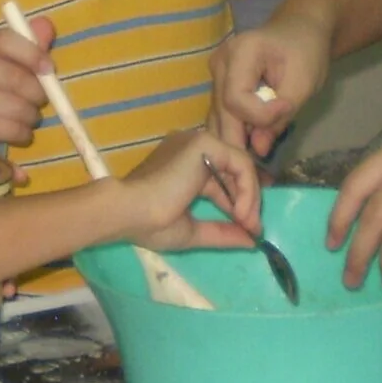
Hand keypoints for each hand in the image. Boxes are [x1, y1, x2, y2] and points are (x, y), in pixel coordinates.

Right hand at [0, 12, 54, 148]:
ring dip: (32, 116)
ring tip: (28, 116)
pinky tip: (18, 131)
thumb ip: (31, 44)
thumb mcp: (10, 61)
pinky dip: (23, 133)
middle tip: (40, 100)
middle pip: (16, 79)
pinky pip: (12, 129)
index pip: (5, 41)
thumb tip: (47, 26)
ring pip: (18, 108)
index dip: (32, 53)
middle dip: (38, 94)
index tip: (49, 68)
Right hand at [117, 128, 262, 250]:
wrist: (128, 212)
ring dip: (250, 197)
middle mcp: (191, 150)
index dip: (238, 205)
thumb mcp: (192, 231)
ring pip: (240, 165)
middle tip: (253, 229)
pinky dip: (247, 188)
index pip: (222, 182)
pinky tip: (241, 211)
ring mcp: (198, 143)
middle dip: (248, 202)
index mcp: (184, 167)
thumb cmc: (150, 223)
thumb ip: (222, 233)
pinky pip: (239, 162)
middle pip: (233, 172)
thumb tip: (251, 240)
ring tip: (248, 223)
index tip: (248, 231)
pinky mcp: (204, 143)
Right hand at [209, 12, 330, 158]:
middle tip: (262, 161)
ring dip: (236, 138)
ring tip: (256, 157)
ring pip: (218, 116)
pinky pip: (222, 114)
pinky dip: (235, 131)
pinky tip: (249, 144)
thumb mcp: (303, 83)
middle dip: (241, 138)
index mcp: (240, 52)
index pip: (236, 98)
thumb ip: (280, 117)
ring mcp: (216, 74)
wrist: (299, 33)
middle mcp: (220, 62)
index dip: (259, 115)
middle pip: (222, 110)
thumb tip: (259, 149)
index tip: (286, 110)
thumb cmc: (306, 52)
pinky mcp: (218, 86)